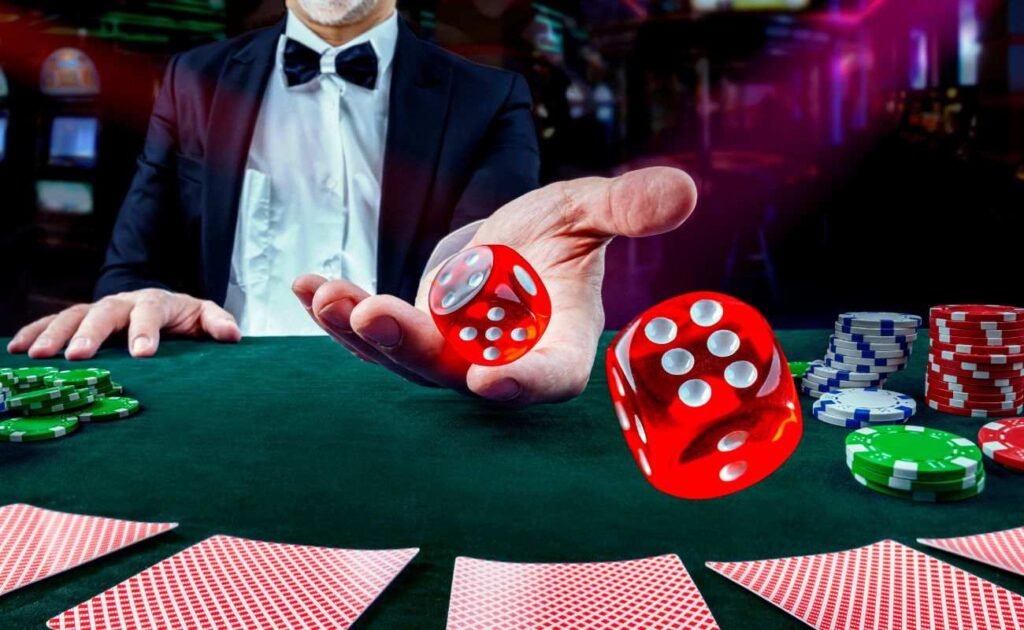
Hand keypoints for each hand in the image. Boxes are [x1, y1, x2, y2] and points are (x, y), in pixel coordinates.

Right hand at [7, 289, 241, 359]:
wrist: (164, 308)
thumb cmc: (185, 318)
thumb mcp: (205, 318)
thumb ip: (218, 323)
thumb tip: (233, 335)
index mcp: (156, 302)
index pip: (150, 312)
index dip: (145, 331)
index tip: (142, 353)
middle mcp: (123, 302)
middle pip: (104, 312)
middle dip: (90, 334)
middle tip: (78, 357)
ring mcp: (99, 309)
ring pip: (73, 315)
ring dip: (54, 334)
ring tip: (37, 357)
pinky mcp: (80, 319)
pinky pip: (53, 321)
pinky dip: (35, 332)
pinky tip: (17, 349)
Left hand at [293, 166, 697, 404]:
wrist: (515, 248)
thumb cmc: (559, 233)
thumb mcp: (589, 210)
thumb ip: (626, 207)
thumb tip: (683, 191)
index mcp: (558, 342)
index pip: (549, 374)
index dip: (522, 380)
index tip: (488, 378)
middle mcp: (500, 360)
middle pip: (457, 371)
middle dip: (412, 347)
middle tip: (375, 315)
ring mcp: (451, 354)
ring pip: (403, 356)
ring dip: (362, 332)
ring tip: (329, 297)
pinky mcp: (413, 336)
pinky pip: (373, 330)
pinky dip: (340, 312)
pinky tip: (308, 286)